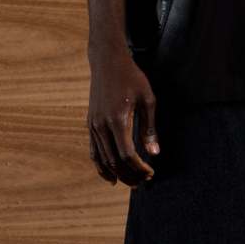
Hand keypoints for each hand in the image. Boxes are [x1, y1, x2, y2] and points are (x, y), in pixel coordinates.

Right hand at [87, 46, 161, 184]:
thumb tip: (154, 154)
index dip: (139, 168)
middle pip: (114, 161)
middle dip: (129, 175)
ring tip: (132, 182)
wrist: (107, 62)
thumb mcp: (148, 100)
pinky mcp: (90, 124)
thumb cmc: (132, 78)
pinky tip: (111, 177)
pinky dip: (101, 167)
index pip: (127, 155)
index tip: (151, 173)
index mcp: (117, 119)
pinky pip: (94, 151)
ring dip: (117, 174)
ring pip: (102, 160)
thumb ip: (149, 128)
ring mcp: (93, 126)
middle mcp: (102, 125)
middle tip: (144, 181)